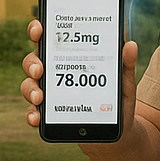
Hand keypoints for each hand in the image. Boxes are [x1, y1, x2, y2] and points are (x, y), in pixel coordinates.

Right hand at [20, 19, 138, 134]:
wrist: (117, 131)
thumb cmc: (117, 98)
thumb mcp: (124, 81)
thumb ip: (125, 64)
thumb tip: (131, 45)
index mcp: (70, 56)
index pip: (49, 38)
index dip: (38, 30)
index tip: (39, 29)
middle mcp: (55, 71)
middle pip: (33, 60)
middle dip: (32, 63)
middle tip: (40, 70)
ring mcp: (50, 93)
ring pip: (29, 84)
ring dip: (30, 89)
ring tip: (40, 97)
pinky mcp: (49, 114)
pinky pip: (34, 112)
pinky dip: (32, 114)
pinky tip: (36, 118)